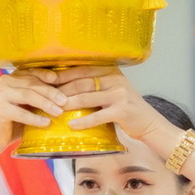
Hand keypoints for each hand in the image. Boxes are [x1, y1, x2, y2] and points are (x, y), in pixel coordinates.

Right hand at [0, 70, 65, 152]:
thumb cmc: (18, 121)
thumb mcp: (32, 105)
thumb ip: (44, 96)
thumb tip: (70, 92)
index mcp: (14, 77)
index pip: (33, 72)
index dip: (47, 75)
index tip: (60, 80)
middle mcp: (6, 82)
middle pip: (32, 83)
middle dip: (51, 92)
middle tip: (65, 101)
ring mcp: (1, 95)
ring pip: (27, 95)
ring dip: (45, 103)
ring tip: (59, 112)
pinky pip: (20, 113)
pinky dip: (34, 118)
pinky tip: (46, 123)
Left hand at [56, 67, 176, 146]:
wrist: (149, 124)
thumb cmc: (126, 109)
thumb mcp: (112, 91)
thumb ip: (94, 86)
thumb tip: (64, 87)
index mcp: (111, 71)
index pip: (82, 70)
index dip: (62, 74)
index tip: (45, 80)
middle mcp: (115, 79)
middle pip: (82, 82)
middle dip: (61, 90)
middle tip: (44, 96)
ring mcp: (120, 94)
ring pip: (87, 97)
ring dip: (68, 104)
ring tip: (53, 110)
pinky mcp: (122, 110)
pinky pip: (97, 116)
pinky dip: (83, 121)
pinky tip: (71, 125)